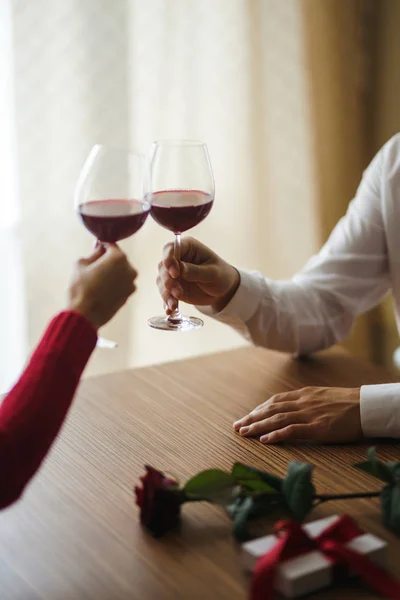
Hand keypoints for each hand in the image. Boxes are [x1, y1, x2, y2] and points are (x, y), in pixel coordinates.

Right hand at [68, 244, 136, 328]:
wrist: (85, 314)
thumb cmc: (81, 287)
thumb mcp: (81, 264)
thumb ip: (94, 253)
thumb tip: (100, 248)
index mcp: (119, 257)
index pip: (111, 246)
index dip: (102, 246)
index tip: (95, 249)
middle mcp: (130, 269)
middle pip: (119, 259)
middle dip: (108, 260)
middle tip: (95, 265)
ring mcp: (131, 283)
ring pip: (121, 272)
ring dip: (113, 272)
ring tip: (98, 279)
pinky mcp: (129, 295)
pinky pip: (122, 284)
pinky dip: (115, 284)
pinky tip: (103, 289)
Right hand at [157, 237, 239, 312]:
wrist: (222, 291)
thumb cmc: (221, 276)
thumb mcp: (213, 273)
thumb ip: (196, 271)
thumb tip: (180, 269)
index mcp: (188, 247)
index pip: (171, 248)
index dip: (169, 259)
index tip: (175, 273)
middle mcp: (177, 258)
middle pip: (163, 266)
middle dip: (168, 281)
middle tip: (178, 293)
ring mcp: (173, 273)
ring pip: (161, 281)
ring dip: (166, 293)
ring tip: (174, 305)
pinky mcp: (172, 286)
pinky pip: (165, 293)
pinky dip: (166, 302)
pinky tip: (169, 310)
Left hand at [233, 386, 361, 443]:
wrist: (366, 406)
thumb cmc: (348, 403)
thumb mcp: (323, 396)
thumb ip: (307, 401)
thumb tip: (294, 407)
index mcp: (304, 395)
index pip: (275, 401)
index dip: (258, 409)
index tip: (246, 417)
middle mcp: (303, 403)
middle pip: (271, 409)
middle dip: (252, 418)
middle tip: (237, 427)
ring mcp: (309, 415)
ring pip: (277, 419)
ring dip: (258, 426)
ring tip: (244, 433)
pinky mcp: (318, 428)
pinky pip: (292, 431)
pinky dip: (276, 435)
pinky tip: (264, 440)